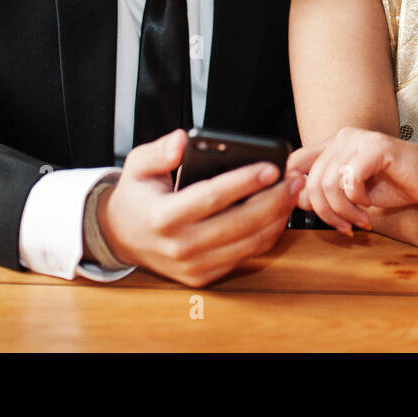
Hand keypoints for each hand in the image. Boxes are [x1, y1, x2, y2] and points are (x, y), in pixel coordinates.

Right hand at [99, 130, 303, 286]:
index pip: (211, 198)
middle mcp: (179, 247)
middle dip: (273, 200)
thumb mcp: (137, 165)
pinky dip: (266, 235)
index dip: (244, 182)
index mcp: (163, 217)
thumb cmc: (138, 196)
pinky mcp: (204, 276)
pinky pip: (245, 255)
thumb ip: (159, 151)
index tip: (270, 167)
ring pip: (248, 243)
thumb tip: (180, 140)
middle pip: (239, 224)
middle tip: (294, 179)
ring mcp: (193, 266)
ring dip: (276, 218)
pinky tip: (277, 213)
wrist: (123, 237)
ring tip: (291, 192)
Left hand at [287, 127, 417, 232]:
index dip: (296, 189)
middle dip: (326, 212)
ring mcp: (360, 139)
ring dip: (343, 211)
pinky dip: (357, 200)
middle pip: (311, 180)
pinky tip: (369, 205)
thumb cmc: (397, 184)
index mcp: (335, 144)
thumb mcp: (354, 193)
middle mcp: (344, 137)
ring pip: (329, 183)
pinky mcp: (376, 148)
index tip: (314, 212)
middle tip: (345, 226)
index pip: (295, 162)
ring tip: (359, 220)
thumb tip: (299, 199)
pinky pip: (350, 180)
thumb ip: (328, 192)